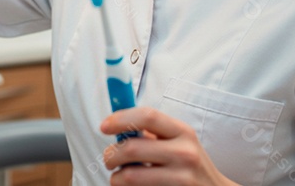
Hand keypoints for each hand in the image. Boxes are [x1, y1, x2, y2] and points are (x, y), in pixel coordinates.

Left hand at [101, 107, 238, 185]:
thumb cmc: (190, 165)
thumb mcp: (179, 141)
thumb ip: (153, 133)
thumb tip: (117, 124)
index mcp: (183, 132)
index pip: (148, 116)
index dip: (121, 118)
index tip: (104, 126)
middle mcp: (185, 153)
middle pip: (132, 148)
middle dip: (111, 155)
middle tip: (109, 160)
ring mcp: (181, 178)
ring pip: (130, 176)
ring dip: (116, 178)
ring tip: (119, 177)